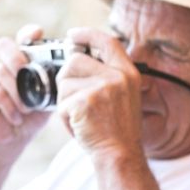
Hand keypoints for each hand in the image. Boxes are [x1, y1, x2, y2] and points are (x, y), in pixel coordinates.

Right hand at [0, 25, 53, 159]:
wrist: (12, 140)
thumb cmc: (30, 117)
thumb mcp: (47, 99)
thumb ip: (54, 85)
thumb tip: (69, 74)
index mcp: (20, 63)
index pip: (21, 40)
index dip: (27, 33)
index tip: (38, 32)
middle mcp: (3, 65)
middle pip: (2, 46)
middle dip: (16, 57)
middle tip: (26, 73)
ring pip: (0, 72)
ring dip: (17, 93)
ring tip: (27, 109)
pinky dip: (9, 106)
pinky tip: (16, 117)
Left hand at [55, 27, 145, 157]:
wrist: (120, 155)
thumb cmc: (118, 131)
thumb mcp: (125, 97)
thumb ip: (109, 77)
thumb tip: (79, 59)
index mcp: (128, 74)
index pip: (108, 42)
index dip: (88, 34)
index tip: (73, 34)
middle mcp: (117, 78)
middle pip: (75, 60)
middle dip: (66, 79)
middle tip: (75, 99)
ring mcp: (101, 89)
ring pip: (64, 83)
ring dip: (66, 102)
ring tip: (82, 118)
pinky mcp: (85, 102)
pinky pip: (61, 104)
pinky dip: (65, 118)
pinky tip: (80, 127)